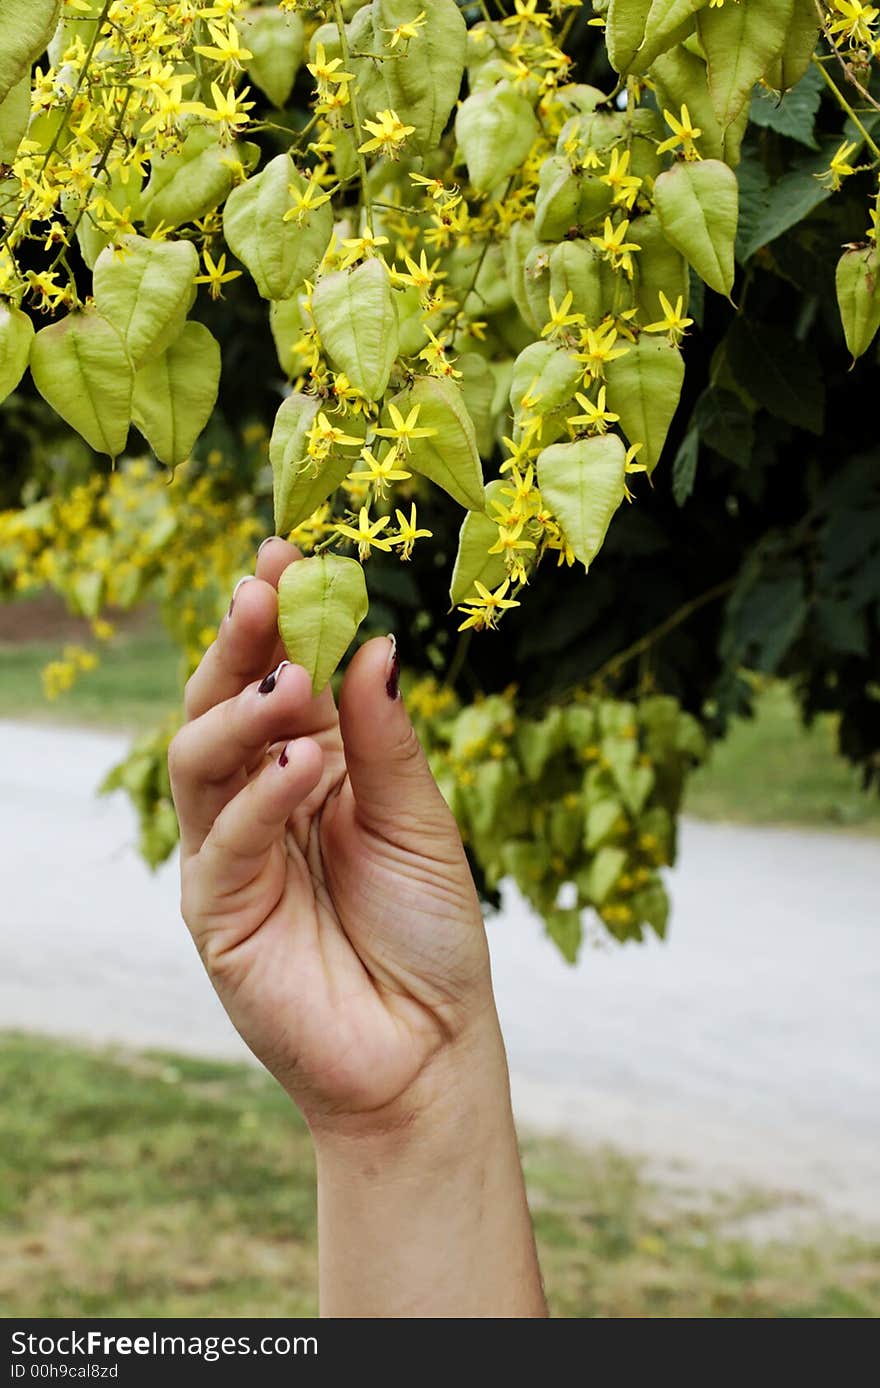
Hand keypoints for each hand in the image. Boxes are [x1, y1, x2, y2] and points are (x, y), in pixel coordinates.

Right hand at [169, 539, 492, 1129]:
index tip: (286, 552)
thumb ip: (385, 741)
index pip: (279, 675)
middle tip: (264, 592)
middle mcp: (264, 797)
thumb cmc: (429, 933)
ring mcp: (233, 851)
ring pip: (200, 760)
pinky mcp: (216, 910)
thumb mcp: (420, 822)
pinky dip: (259, 797)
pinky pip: (226, 838)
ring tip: (291, 684)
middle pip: (224, 703)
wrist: (427, 1049)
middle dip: (239, 644)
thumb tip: (373, 641)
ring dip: (240, 712)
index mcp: (316, 765)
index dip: (277, 616)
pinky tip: (301, 766)